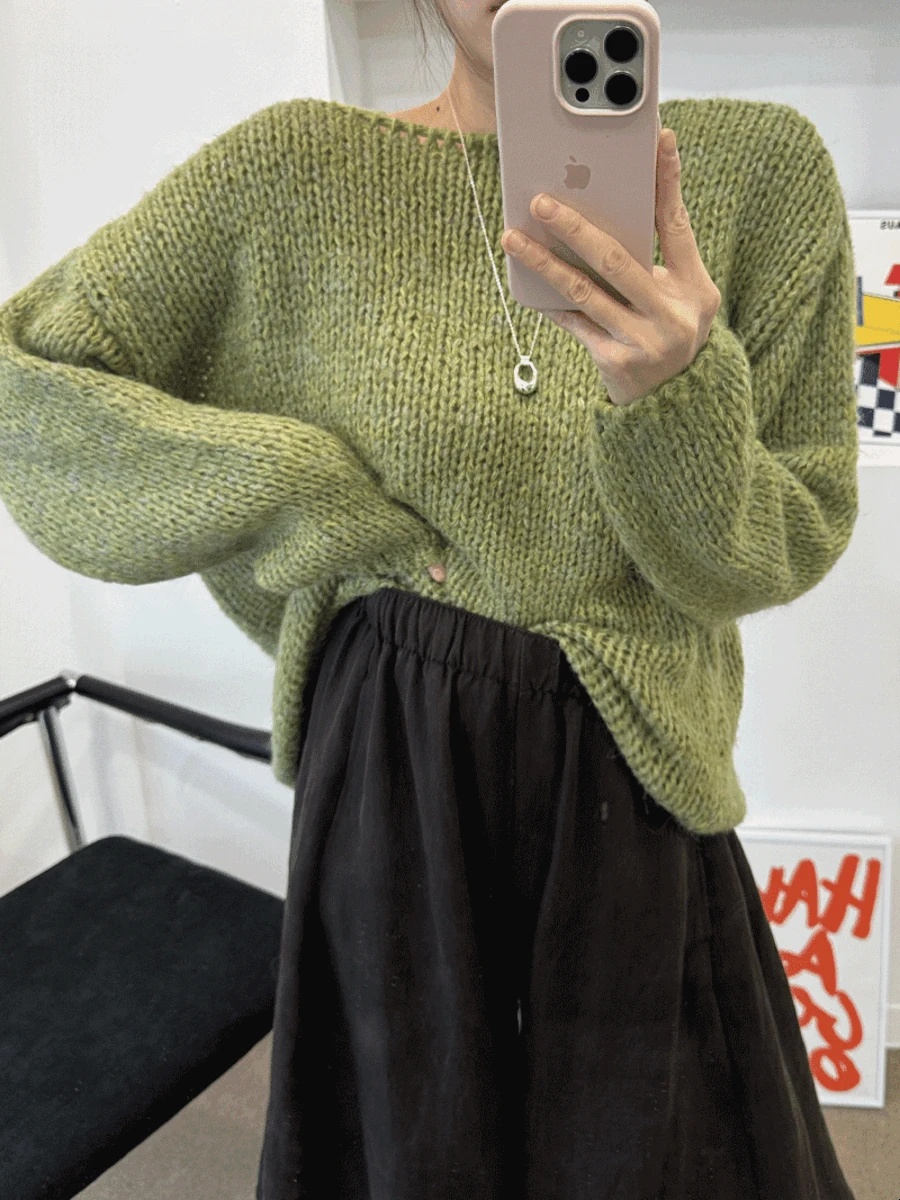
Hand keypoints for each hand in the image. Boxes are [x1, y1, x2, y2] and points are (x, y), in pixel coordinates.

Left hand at [500, 129, 721, 406]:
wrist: (676, 403)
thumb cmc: (670, 332)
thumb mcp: (682, 295)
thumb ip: (661, 255)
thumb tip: (619, 202)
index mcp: (697, 289)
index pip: (679, 226)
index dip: (668, 181)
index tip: (658, 139)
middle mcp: (673, 315)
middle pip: (618, 259)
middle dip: (576, 227)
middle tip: (541, 201)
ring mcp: (642, 342)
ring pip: (584, 292)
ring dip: (544, 262)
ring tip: (513, 238)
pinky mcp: (614, 363)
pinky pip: (574, 323)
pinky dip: (550, 301)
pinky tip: (525, 280)